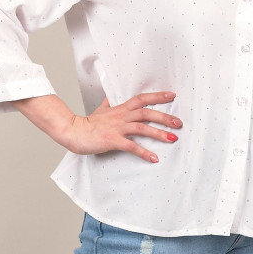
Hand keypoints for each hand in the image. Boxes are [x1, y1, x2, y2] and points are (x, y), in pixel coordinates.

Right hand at [61, 92, 181, 162]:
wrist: (73, 131)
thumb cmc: (88, 122)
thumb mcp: (100, 109)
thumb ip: (108, 103)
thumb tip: (109, 97)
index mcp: (121, 108)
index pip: (142, 98)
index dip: (157, 96)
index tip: (172, 95)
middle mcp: (121, 116)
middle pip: (146, 113)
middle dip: (164, 117)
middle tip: (179, 123)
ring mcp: (117, 128)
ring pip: (142, 128)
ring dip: (159, 133)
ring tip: (173, 139)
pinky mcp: (113, 141)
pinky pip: (131, 146)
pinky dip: (144, 152)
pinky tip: (154, 158)